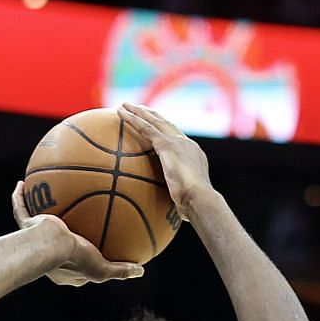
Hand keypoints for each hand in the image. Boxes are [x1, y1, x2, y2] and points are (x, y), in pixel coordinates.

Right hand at [11, 182, 144, 285]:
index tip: (95, 243)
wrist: (49, 247)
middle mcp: (48, 255)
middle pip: (56, 240)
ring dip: (38, 209)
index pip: (77, 262)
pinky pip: (20, 208)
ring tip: (45, 193)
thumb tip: (140, 270)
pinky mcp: (26, 226)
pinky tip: (22, 182)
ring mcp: (35, 239)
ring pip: (35, 221)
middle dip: (62, 230)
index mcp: (65, 268)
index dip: (85, 255)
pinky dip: (20, 196)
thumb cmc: (75, 259)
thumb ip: (120, 270)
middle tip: (73, 217)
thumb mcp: (103, 268)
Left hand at [119, 103, 215, 224]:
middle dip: (152, 116)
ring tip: (125, 105)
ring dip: (138, 112)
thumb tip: (173, 214)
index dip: (166, 131)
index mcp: (193, 155)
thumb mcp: (186, 202)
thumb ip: (177, 201)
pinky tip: (119, 113)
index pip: (177, 139)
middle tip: (140, 109)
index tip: (156, 127)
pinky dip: (132, 119)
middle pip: (166, 124)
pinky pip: (145, 128)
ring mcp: (177, 142)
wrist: (200, 199)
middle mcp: (186, 144)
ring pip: (154, 121)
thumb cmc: (194, 207)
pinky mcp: (166, 144)